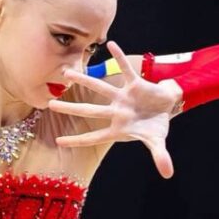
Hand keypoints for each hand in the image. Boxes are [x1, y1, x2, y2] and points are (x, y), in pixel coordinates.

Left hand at [47, 41, 180, 178]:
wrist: (168, 106)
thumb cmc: (156, 125)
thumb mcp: (157, 141)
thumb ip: (160, 156)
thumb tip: (168, 174)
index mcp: (118, 128)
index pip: (94, 137)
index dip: (78, 140)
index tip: (59, 142)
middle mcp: (116, 111)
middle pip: (89, 110)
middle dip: (70, 108)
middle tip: (50, 104)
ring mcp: (123, 97)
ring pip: (99, 87)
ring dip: (84, 80)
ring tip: (67, 73)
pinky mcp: (135, 83)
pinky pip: (126, 68)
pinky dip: (120, 57)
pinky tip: (111, 44)